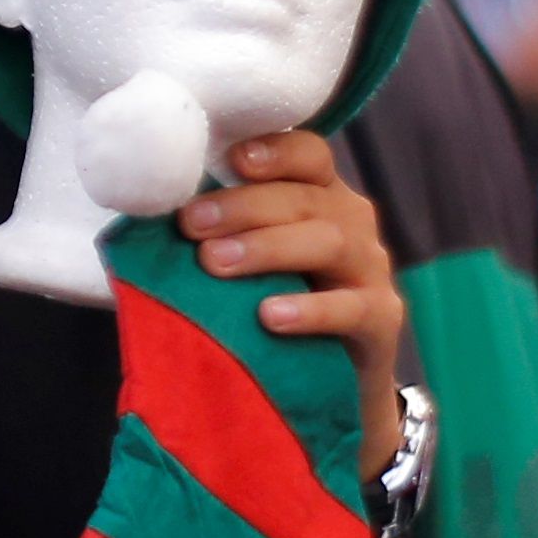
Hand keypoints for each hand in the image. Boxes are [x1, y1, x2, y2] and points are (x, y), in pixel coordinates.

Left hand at [183, 129, 406, 473]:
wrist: (333, 387)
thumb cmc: (277, 310)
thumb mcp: (253, 266)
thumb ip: (223, 236)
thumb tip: (155, 221)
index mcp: (322, 199)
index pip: (310, 156)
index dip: (275, 150)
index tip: (231, 160)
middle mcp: (352, 225)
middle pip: (307, 198)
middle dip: (244, 206)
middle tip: (192, 224)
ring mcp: (372, 270)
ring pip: (329, 242)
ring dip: (268, 248)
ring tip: (217, 263)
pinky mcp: (382, 319)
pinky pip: (351, 308)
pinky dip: (310, 309)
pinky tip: (271, 316)